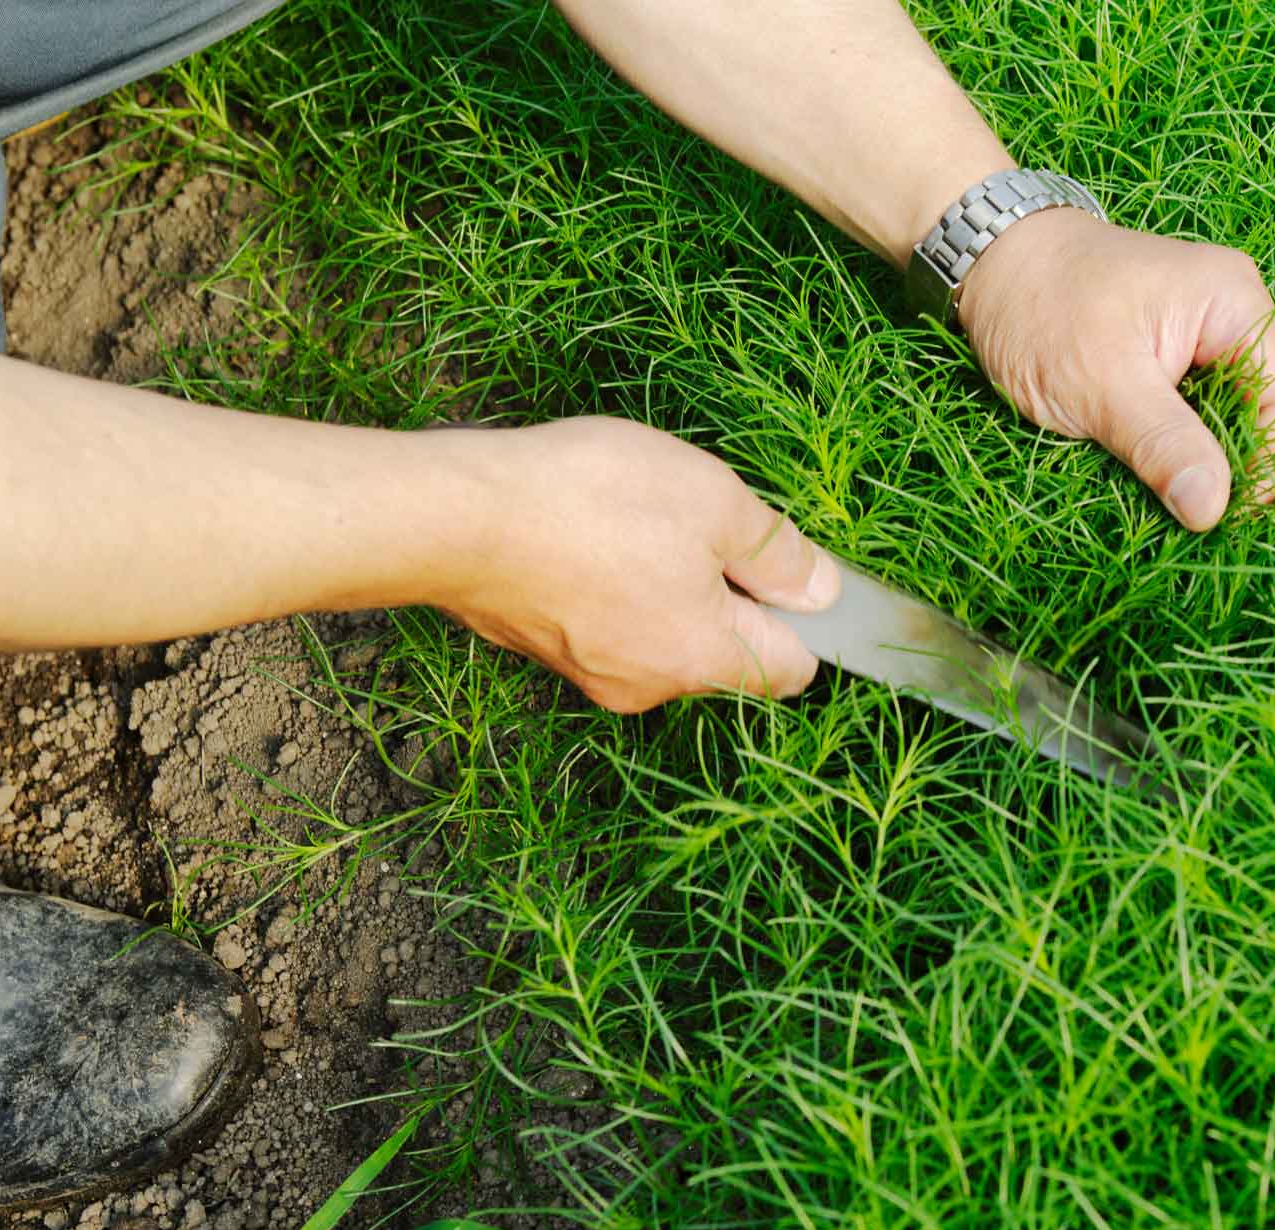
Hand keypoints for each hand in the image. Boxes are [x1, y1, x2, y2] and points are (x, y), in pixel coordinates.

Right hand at [439, 418, 839, 712]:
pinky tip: (592, 537)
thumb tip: (823, 592)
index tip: (788, 567)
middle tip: (702, 523)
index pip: (792, 669)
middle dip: (732, 595)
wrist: (451, 516)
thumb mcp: (711, 499)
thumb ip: (776, 551)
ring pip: (665, 637)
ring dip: (670, 587)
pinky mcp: (547, 651)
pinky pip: (611, 627)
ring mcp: (593, 674)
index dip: (807, 620)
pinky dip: (616, 590)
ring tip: (636, 523)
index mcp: (705, 657)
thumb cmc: (588, 500)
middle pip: (727, 654)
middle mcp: (652, 686)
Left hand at [956, 209, 1274, 529]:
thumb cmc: (1040, 309)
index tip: (1232, 518)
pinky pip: (1205, 414)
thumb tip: (1214, 510)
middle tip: (1205, 523)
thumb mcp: (1100, 385)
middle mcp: (1235, 314)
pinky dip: (1189, 450)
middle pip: (1274, 411)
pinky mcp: (1178, 357)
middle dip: (1247, 470)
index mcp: (1234, 303)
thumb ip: (1164, 445)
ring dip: (1216, 465)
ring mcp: (1208, 335)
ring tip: (1183, 507)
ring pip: (1240, 419)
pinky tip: (1166, 479)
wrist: (991, 263)